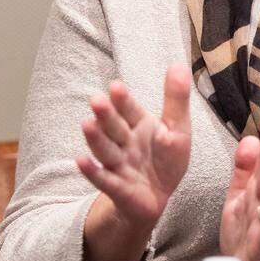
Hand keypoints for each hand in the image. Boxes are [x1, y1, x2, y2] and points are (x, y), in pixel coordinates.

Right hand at [76, 64, 190, 230]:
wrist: (159, 197)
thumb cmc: (166, 159)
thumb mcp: (178, 129)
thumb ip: (176, 99)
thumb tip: (177, 63)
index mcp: (139, 125)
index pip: (130, 110)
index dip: (123, 100)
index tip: (116, 86)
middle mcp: (124, 142)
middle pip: (114, 127)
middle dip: (106, 115)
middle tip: (96, 100)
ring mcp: (118, 164)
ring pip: (105, 150)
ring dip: (96, 138)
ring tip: (87, 125)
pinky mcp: (117, 187)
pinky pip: (103, 180)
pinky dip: (92, 172)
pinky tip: (81, 161)